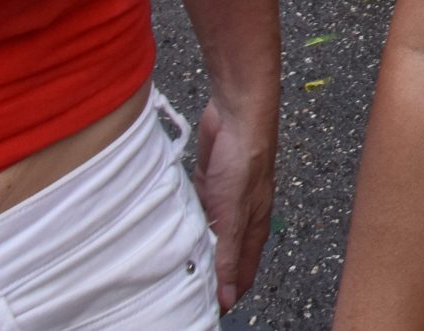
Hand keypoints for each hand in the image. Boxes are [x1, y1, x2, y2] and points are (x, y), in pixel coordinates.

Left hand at [192, 99, 274, 308]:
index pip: (244, 272)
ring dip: (194, 249)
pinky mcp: (207, 183)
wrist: (237, 113)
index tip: (209, 313)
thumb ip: (229, 254)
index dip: (230, 294)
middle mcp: (240, 216)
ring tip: (171, 270)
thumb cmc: (246, 157)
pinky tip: (168, 231)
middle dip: (210, 276)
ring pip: (208, 235)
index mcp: (254, 226)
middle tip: (184, 296)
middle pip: (225, 256)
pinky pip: (195, 213)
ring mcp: (224, 199)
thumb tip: (228, 296)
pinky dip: (183, 225)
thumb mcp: (233, 213)